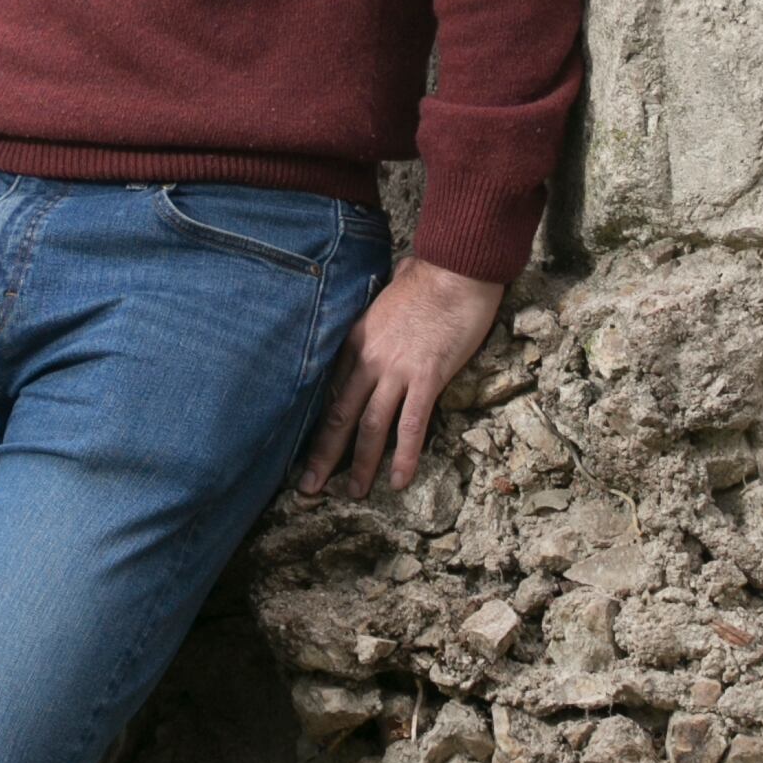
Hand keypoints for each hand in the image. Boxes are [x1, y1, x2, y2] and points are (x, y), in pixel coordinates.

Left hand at [298, 259, 505, 496]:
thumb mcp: (388, 297)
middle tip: (307, 488)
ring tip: (354, 494)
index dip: (320, 423)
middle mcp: (369, 359)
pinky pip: (412, 424)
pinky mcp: (427, 377)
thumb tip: (387, 310)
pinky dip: (405, 456)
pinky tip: (399, 481)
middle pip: (339, 415)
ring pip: (371, 427)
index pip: (332, 390)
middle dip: (322, 456)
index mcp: (356, 340)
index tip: (310, 447)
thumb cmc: (428, 277)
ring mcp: (397, 370)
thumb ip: (380, 316)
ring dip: (361, 465)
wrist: (455, 268)